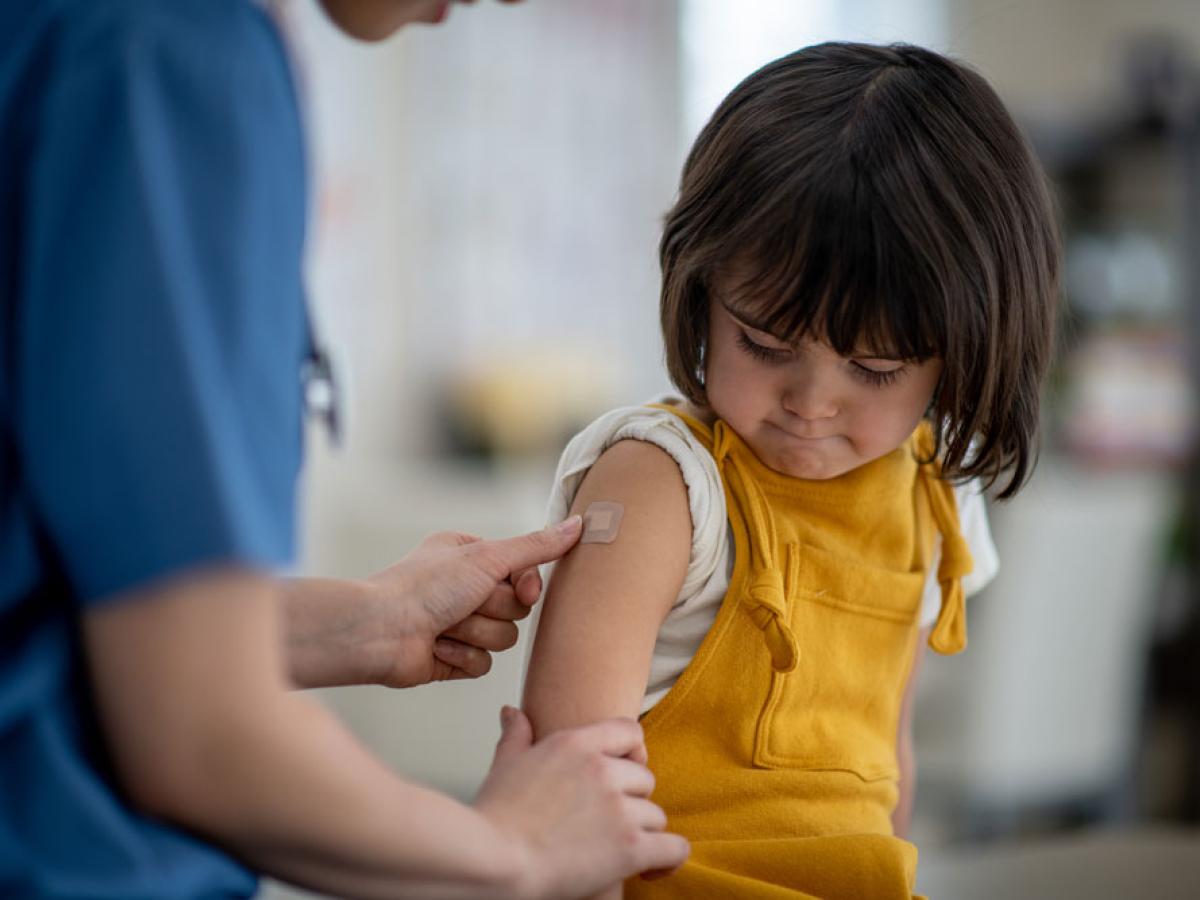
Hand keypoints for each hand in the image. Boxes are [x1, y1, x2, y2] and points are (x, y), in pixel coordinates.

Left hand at [364, 517, 582, 687]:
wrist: (381, 631)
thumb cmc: (425, 586)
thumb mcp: (487, 557)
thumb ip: (536, 547)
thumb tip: (579, 525)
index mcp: (472, 555)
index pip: (525, 570)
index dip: (526, 584)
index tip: (520, 588)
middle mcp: (466, 586)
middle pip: (518, 607)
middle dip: (493, 609)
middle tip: (464, 603)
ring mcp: (460, 623)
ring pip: (504, 638)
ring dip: (476, 633)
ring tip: (445, 626)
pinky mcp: (453, 657)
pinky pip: (484, 665)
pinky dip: (462, 657)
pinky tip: (438, 647)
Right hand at [475, 707, 688, 899]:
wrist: (494, 860)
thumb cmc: (494, 819)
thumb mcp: (505, 765)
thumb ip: (517, 735)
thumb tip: (512, 713)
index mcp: (576, 744)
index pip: (629, 732)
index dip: (632, 753)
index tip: (625, 772)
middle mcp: (603, 770)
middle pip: (645, 779)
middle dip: (631, 801)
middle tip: (609, 821)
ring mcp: (619, 808)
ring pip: (655, 816)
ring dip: (641, 833)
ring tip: (617, 848)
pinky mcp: (630, 847)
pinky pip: (673, 848)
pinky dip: (666, 859)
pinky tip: (652, 866)